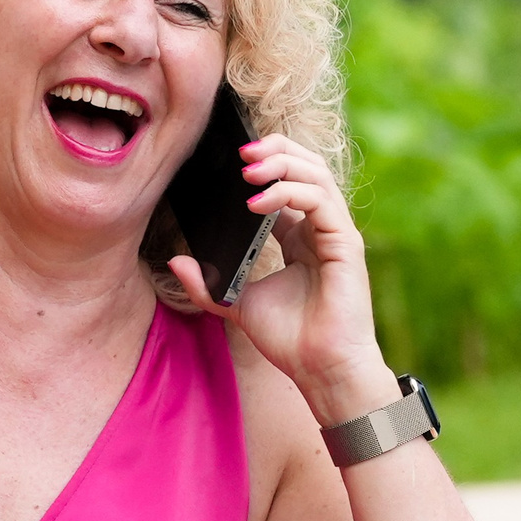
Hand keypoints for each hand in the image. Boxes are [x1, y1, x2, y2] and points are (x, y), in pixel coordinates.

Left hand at [167, 134, 397, 424]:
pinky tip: (257, 203)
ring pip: (316, 175)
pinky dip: (288, 194)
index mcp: (298, 235)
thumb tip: (175, 260)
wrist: (320, 370)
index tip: (231, 158)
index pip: (287, 180)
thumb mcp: (236, 303)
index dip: (264, 162)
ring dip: (281, 164)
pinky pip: (320, 202)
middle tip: (240, 150)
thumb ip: (206, 283)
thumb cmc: (288, 339)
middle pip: (306, 166)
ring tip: (247, 169)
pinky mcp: (345, 244)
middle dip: (274, 149)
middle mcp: (319, 228)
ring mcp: (335, 233)